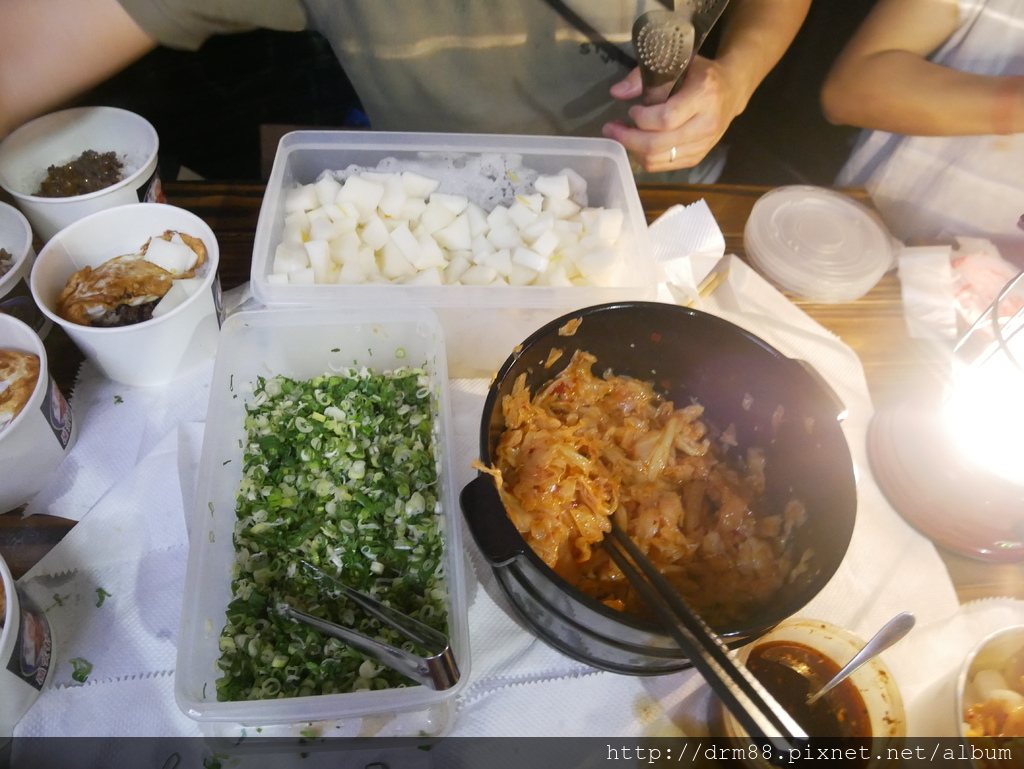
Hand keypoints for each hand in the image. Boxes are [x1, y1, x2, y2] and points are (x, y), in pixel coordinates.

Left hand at [602, 56, 744, 172]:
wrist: (732, 90)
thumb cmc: (700, 73)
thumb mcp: (677, 63)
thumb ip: (644, 76)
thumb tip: (617, 92)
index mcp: (703, 95)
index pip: (666, 118)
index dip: (642, 118)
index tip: (632, 110)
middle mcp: (706, 124)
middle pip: (658, 144)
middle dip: (628, 138)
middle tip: (611, 128)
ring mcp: (704, 145)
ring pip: (658, 159)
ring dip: (633, 149)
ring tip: (622, 134)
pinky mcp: (698, 157)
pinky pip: (664, 166)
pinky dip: (645, 157)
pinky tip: (637, 144)